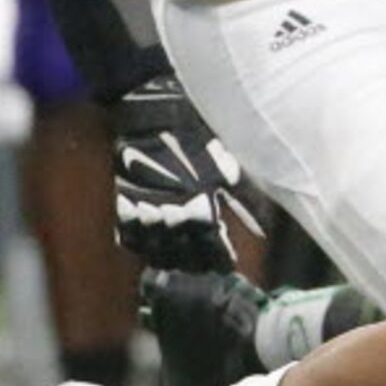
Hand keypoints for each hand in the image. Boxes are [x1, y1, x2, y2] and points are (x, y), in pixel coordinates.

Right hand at [111, 73, 259, 273]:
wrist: (152, 116)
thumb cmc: (199, 138)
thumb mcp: (230, 169)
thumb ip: (246, 203)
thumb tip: (263, 231)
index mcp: (202, 210)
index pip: (212, 253)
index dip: (219, 262)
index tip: (225, 267)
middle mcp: (172, 218)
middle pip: (183, 259)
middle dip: (195, 266)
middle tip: (203, 269)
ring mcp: (144, 213)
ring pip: (155, 253)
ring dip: (167, 261)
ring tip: (178, 264)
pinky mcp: (122, 205)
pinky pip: (129, 238)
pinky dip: (140, 246)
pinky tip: (150, 248)